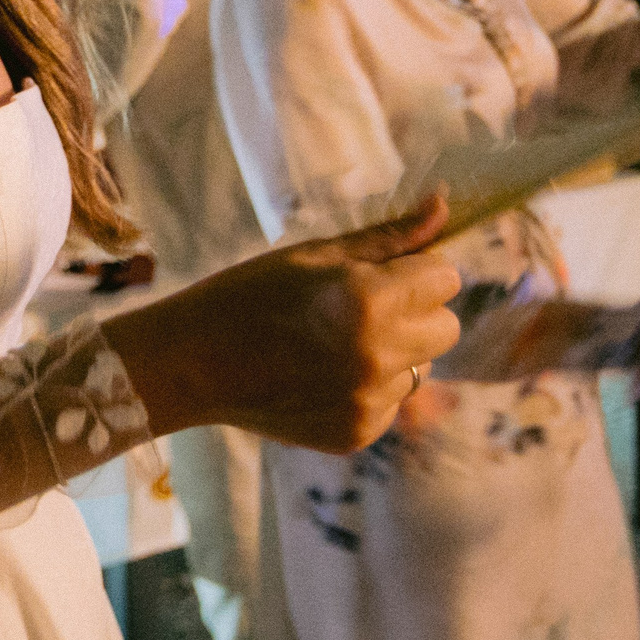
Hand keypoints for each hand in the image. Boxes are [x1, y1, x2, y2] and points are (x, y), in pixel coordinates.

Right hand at [157, 196, 463, 453]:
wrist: (193, 363)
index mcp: (371, 300)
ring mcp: (370, 401)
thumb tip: (444, 205)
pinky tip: (322, 377)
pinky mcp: (357, 433)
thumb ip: (388, 237)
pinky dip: (368, 389)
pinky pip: (390, 403)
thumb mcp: (315, 254)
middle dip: (415, 313)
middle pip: (446, 327)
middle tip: (362, 309)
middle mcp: (379, 355)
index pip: (445, 279)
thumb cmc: (250, 294)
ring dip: (392, 354)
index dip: (415, 271)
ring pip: (420, 368)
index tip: (380, 274)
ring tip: (333, 345)